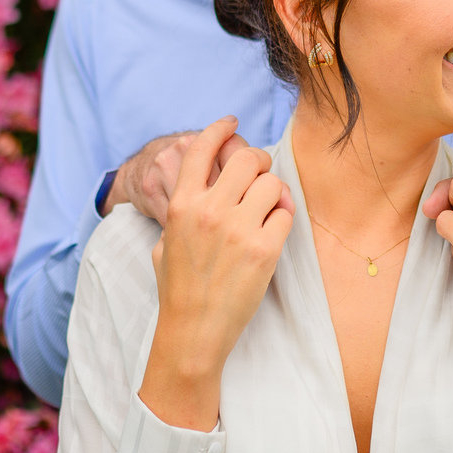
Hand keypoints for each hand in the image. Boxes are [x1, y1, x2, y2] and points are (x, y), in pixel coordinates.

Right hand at [139, 116, 294, 429]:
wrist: (193, 331)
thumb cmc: (178, 288)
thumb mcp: (167, 240)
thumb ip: (184, 209)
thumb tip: (205, 185)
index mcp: (182, 204)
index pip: (201, 148)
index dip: (219, 128)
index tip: (232, 121)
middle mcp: (209, 210)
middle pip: (246, 158)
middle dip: (259, 160)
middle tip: (261, 172)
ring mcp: (238, 229)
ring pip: (271, 183)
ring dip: (274, 191)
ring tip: (268, 207)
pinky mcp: (264, 249)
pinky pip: (285, 213)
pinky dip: (283, 217)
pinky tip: (274, 228)